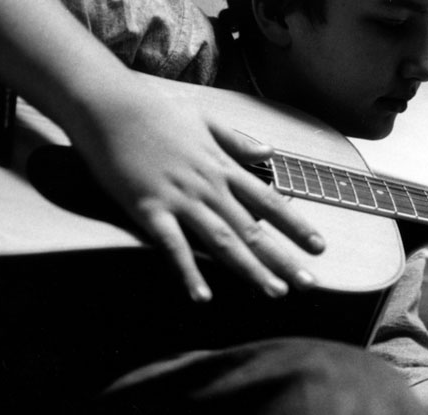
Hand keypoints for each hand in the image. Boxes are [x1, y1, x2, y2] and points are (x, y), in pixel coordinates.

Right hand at [71, 77, 324, 301]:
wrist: (108, 104)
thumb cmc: (155, 110)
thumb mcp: (205, 119)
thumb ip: (238, 140)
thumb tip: (270, 153)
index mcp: (223, 167)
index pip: (269, 200)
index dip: (296, 225)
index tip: (318, 246)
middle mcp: (209, 186)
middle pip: (253, 228)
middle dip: (283, 258)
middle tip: (309, 283)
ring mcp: (180, 199)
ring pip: (223, 240)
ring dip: (250, 269)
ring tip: (274, 292)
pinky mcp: (149, 209)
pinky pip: (173, 246)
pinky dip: (188, 272)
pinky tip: (202, 297)